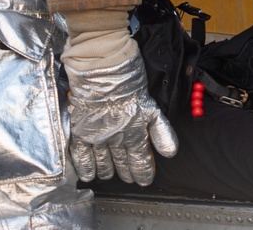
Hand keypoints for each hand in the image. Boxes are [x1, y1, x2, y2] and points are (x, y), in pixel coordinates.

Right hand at [63, 49, 178, 185]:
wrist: (105, 72)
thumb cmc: (130, 84)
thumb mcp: (152, 108)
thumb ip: (162, 132)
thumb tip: (171, 153)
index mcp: (135, 134)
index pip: (141, 160)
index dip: (143, 172)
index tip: (144, 181)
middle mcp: (116, 139)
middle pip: (122, 162)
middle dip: (126, 172)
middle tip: (129, 179)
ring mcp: (98, 136)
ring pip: (103, 161)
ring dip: (108, 170)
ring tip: (110, 176)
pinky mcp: (81, 131)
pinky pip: (82, 155)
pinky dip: (85, 166)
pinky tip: (88, 175)